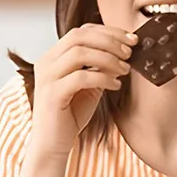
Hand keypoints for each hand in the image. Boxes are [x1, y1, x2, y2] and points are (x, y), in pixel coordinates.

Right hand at [31, 24, 137, 155]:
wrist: (52, 144)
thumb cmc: (70, 115)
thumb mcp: (89, 85)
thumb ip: (100, 67)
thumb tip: (124, 52)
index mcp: (53, 57)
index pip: (80, 31)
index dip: (107, 31)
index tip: (130, 38)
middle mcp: (46, 62)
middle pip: (79, 36)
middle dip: (109, 41)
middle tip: (129, 51)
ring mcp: (47, 77)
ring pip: (79, 53)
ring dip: (108, 58)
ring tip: (125, 69)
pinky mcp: (52, 94)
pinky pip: (80, 77)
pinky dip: (102, 78)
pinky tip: (115, 85)